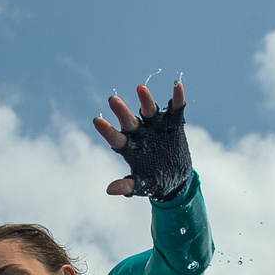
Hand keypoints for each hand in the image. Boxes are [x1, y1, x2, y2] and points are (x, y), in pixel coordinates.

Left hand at [94, 81, 190, 197]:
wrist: (177, 180)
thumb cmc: (155, 182)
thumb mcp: (142, 186)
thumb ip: (128, 185)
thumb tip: (109, 190)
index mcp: (130, 147)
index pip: (116, 137)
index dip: (107, 130)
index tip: (97, 121)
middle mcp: (140, 133)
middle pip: (129, 121)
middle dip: (122, 111)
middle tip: (112, 100)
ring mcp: (156, 126)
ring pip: (149, 110)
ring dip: (145, 100)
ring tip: (140, 88)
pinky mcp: (173, 123)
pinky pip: (175, 107)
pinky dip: (177, 97)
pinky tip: (177, 85)